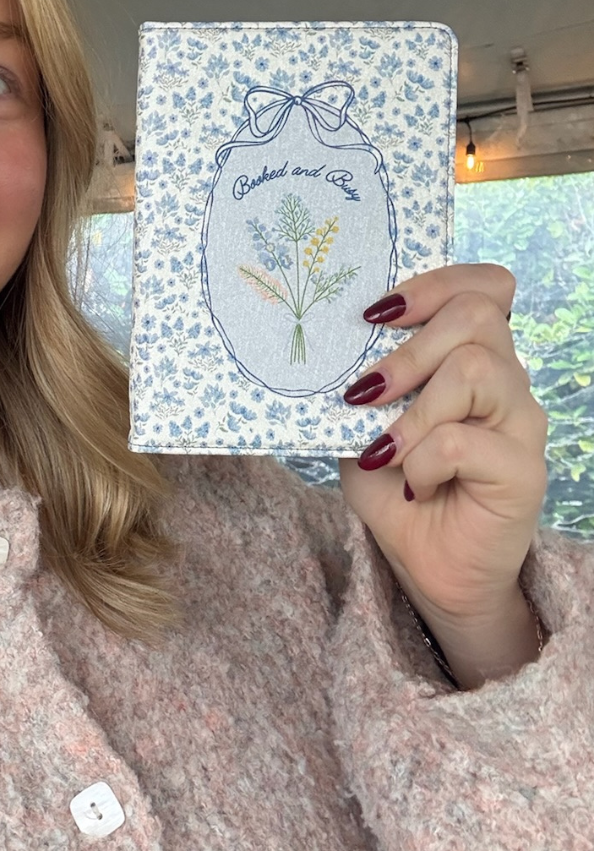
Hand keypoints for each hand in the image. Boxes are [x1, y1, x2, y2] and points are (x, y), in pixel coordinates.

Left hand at [337, 264, 547, 653]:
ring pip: (476, 369)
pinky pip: (464, 439)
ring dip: (414, 409)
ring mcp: (521, 422)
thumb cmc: (398, 488)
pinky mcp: (524, 469)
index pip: (486, 286)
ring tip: (386, 449)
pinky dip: (423, 460)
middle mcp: (507, 380)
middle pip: (478, 315)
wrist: (429, 567)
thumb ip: (359, 384)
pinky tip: (416, 484)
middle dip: (408, 350)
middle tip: (365, 394)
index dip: (435, 283)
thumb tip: (326, 348)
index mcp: (474, 357)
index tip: (375, 314)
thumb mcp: (362, 426)